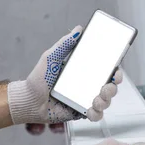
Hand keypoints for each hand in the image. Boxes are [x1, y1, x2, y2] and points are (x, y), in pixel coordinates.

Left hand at [7, 26, 122, 123]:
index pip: (104, 70)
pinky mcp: (80, 112)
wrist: (28, 101)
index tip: (116, 70)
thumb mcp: (51, 58)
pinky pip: (95, 115)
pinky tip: (91, 110)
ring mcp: (84, 100)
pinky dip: (96, 114)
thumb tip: (78, 29)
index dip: (115, 71)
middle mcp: (86, 86)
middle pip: (109, 87)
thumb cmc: (38, 80)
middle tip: (107, 86)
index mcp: (82, 72)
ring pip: (105, 101)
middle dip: (113, 87)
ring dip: (106, 101)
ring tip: (96, 100)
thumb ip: (64, 44)